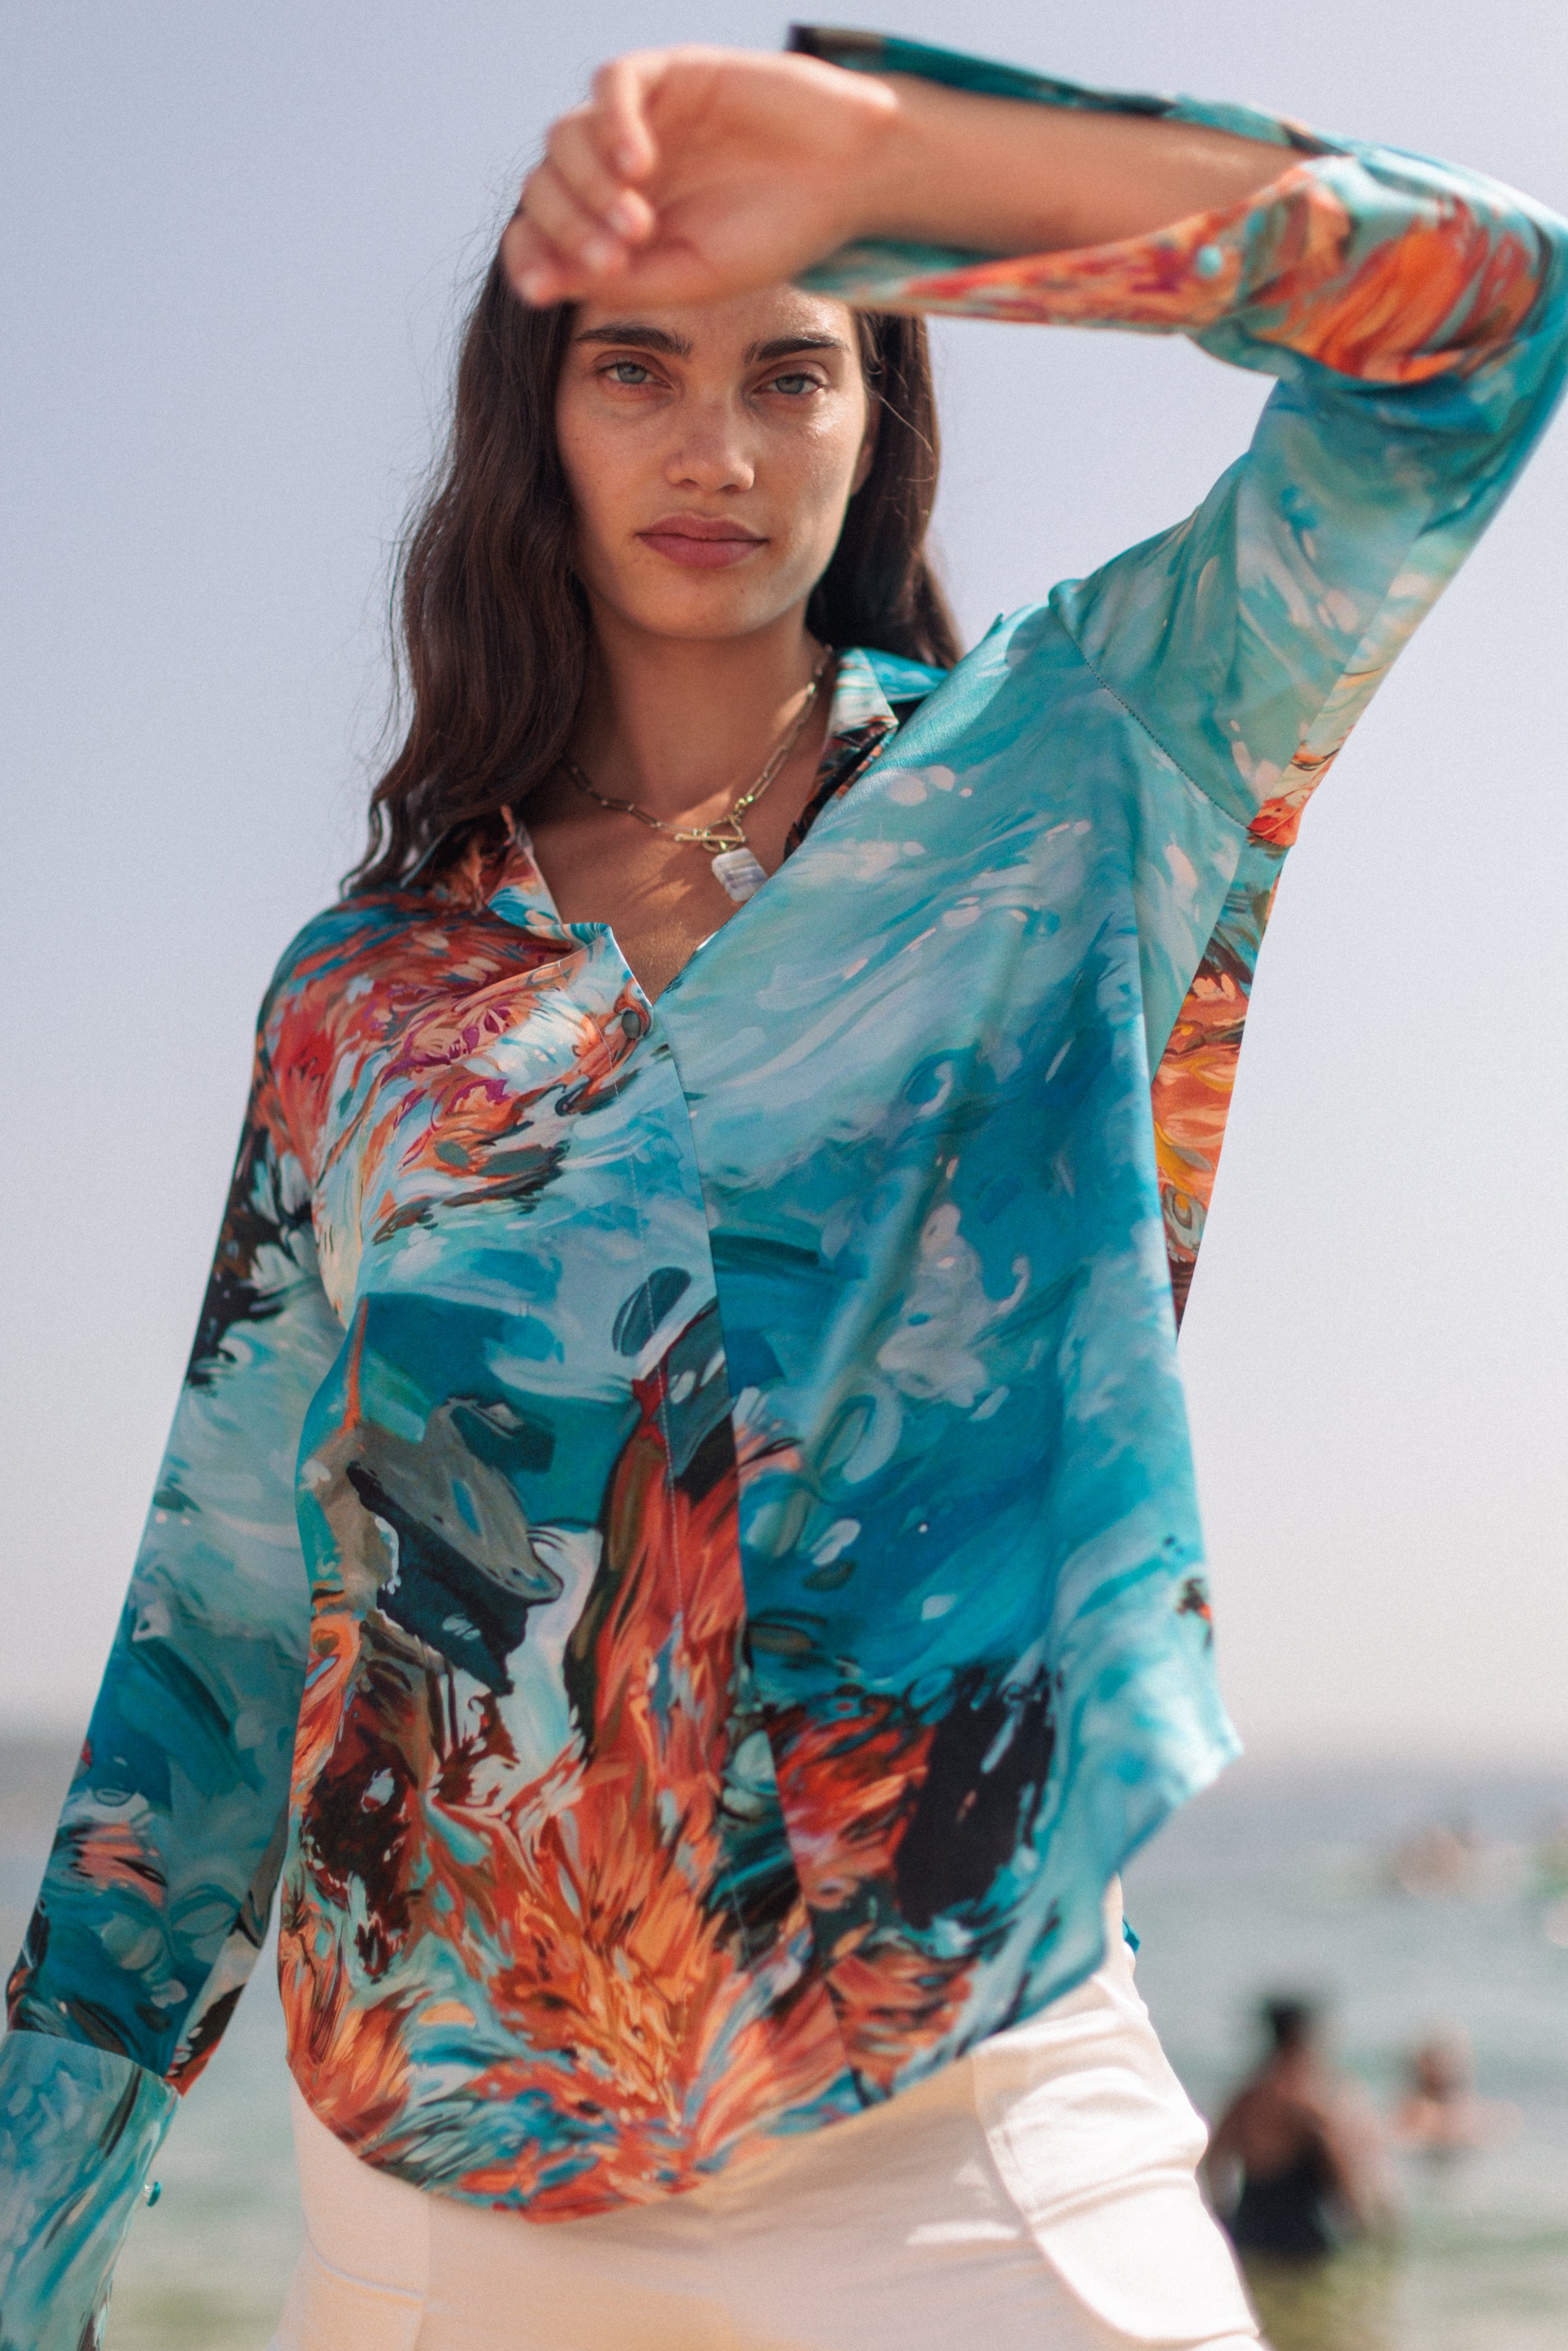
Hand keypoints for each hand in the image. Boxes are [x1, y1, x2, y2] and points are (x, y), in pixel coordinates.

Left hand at [502, 47, 898, 309]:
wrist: (849, 177)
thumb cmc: (777, 233)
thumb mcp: (693, 279)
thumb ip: (619, 284)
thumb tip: (540, 285)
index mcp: (615, 223)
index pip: (539, 230)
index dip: (527, 255)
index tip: (538, 290)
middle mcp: (615, 168)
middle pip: (543, 184)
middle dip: (566, 228)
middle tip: (615, 259)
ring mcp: (638, 118)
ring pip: (564, 135)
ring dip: (587, 185)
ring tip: (637, 223)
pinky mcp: (668, 73)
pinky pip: (612, 84)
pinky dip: (612, 125)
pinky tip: (639, 166)